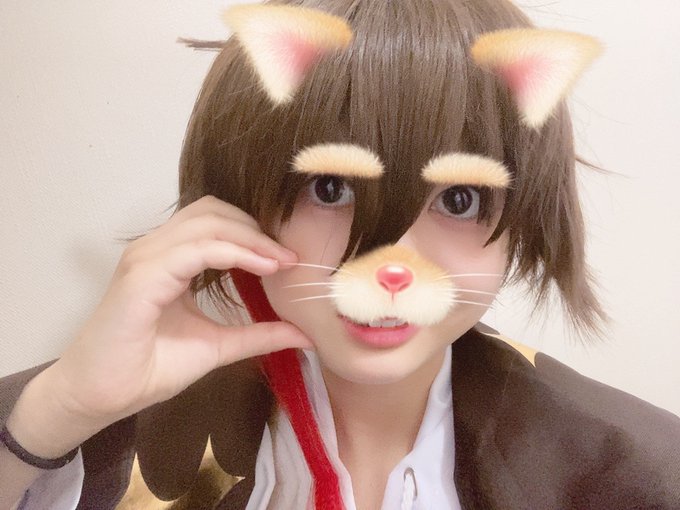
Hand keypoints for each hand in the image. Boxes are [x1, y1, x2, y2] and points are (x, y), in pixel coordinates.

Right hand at [44, 195, 311, 427]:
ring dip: (250, 237)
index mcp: (170, 258)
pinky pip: (196, 249)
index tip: (291, 258)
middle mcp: (156, 248)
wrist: (102, 397)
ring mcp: (146, 258)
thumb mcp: (218, 345)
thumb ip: (258, 334)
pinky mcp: (141, 276)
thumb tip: (304, 333)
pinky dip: (234, 252)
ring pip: (207, 223)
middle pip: (214, 211)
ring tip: (280, 260)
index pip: (216, 222)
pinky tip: (262, 267)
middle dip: (256, 229)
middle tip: (288, 256)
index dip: (255, 233)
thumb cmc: (149, 369)